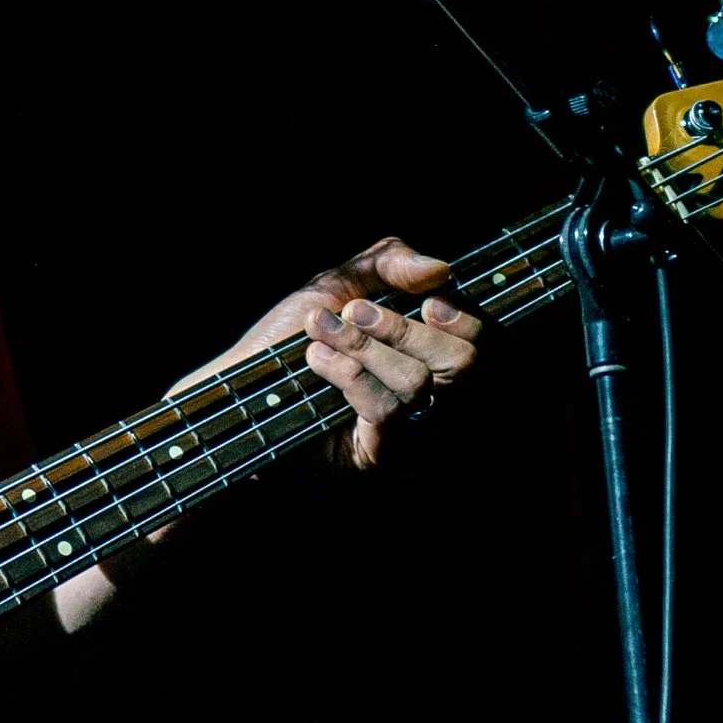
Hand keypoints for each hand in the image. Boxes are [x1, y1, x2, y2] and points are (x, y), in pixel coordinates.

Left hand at [182, 233, 481, 474]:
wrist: (238, 385)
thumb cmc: (291, 334)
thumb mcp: (340, 281)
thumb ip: (390, 262)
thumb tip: (442, 269)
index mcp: (433, 356)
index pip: (485, 342)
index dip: (467, 319)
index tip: (427, 303)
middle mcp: (433, 400)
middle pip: (464, 364)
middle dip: (403, 330)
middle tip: (354, 311)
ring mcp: (411, 436)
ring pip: (419, 385)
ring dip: (365, 348)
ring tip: (320, 333)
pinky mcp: (380, 460)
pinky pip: (388, 412)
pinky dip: (350, 375)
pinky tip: (317, 360)